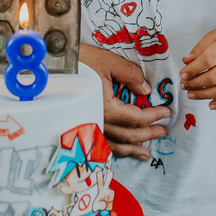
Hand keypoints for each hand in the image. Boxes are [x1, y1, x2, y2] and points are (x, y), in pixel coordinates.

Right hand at [79, 44, 169, 160]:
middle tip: (163, 131)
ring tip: (145, 153)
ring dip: (132, 149)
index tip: (166, 112)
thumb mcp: (109, 62)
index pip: (136, 118)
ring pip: (114, 145)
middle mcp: (97, 122)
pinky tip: (120, 151)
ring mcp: (87, 127)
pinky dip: (114, 150)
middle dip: (148, 134)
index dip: (154, 116)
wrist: (50, 66)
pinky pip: (100, 144)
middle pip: (128, 135)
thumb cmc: (78, 62)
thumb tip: (145, 91)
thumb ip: (131, 76)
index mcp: (106, 108)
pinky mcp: (79, 127)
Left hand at [180, 22, 215, 109]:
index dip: (193, 69)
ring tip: (192, 95)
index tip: (182, 75)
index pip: (209, 59)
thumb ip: (201, 48)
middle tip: (184, 86)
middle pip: (215, 76)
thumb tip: (186, 62)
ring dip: (205, 95)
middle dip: (196, 84)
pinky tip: (211, 105)